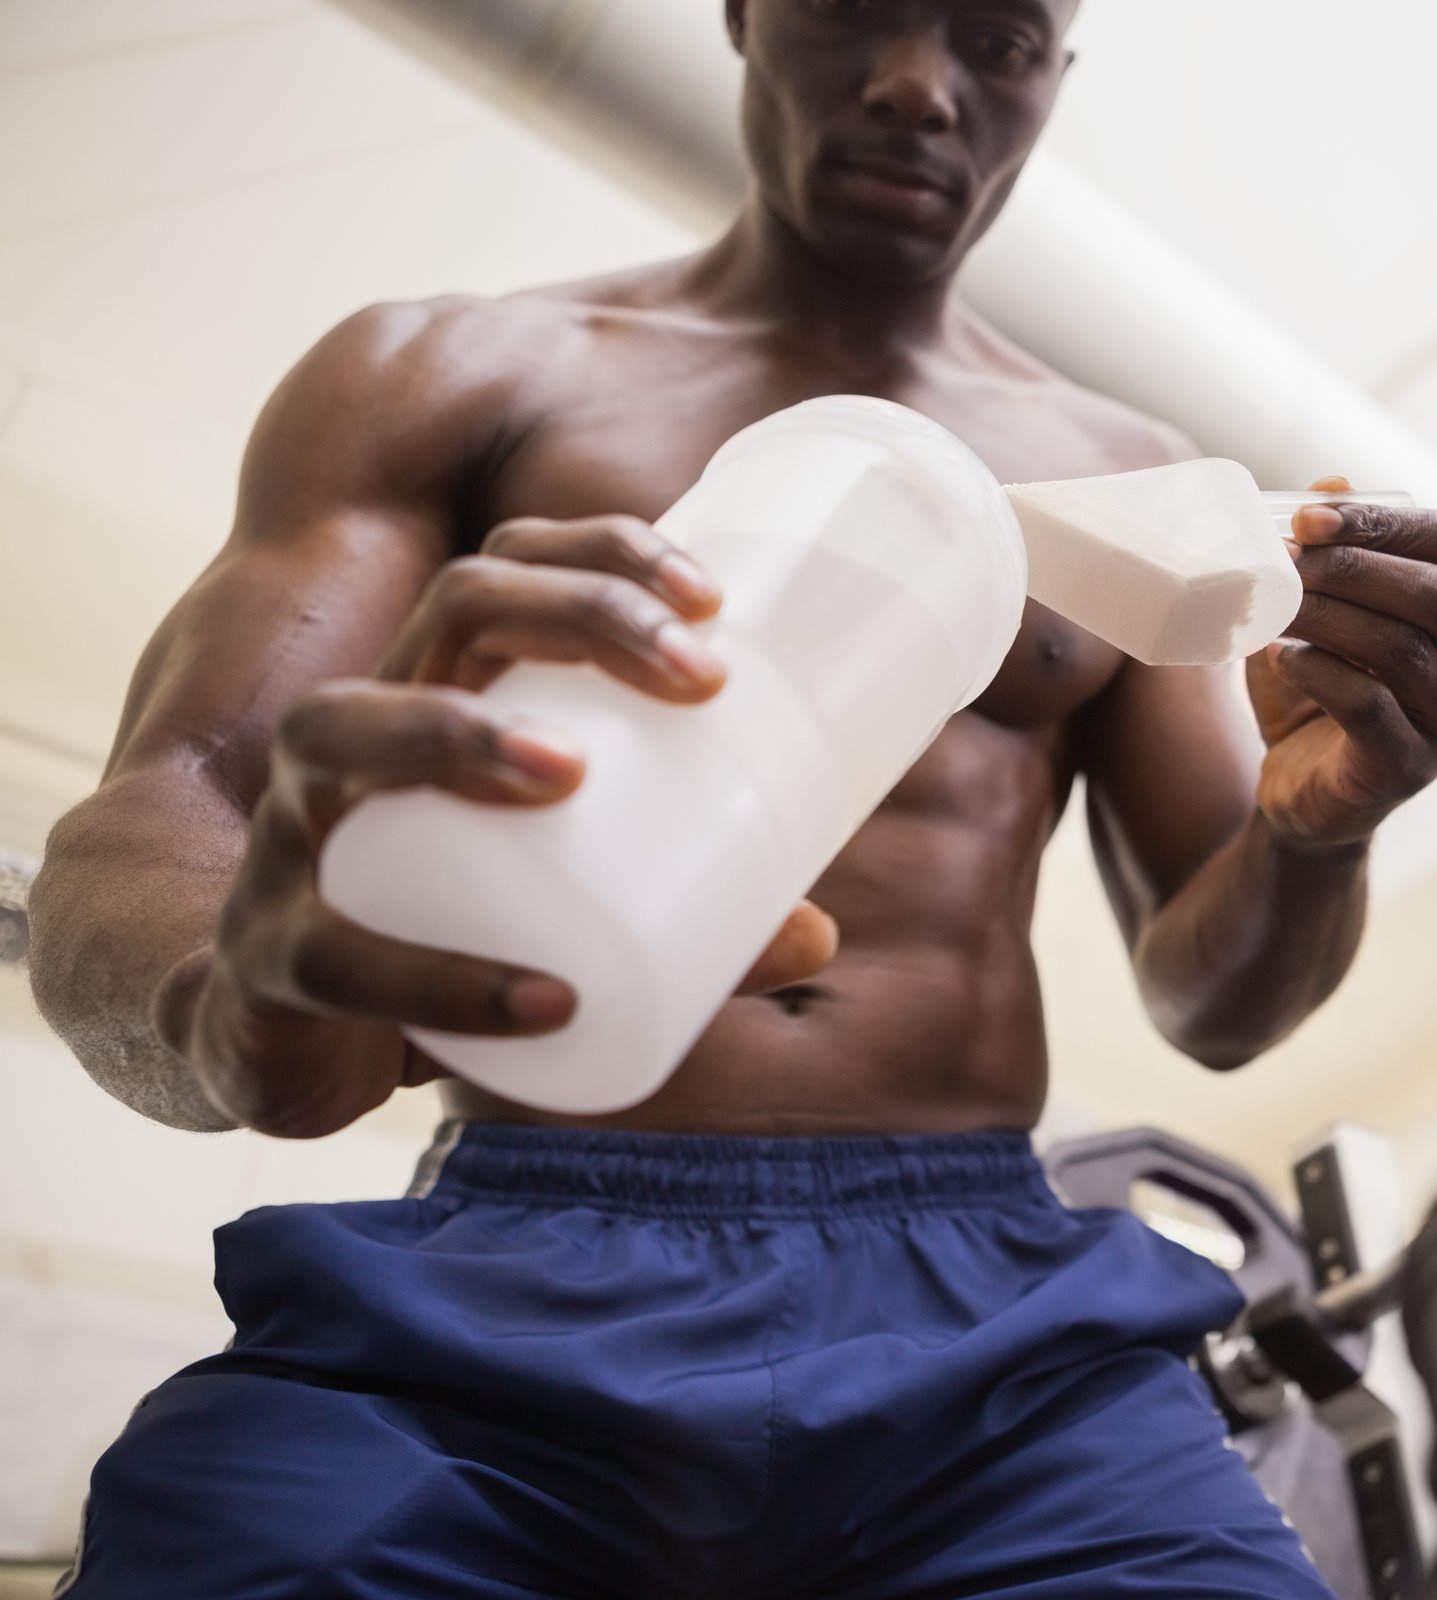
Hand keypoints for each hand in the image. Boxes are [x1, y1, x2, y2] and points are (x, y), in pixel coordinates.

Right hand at [160, 515, 837, 1136]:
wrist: (279, 1049)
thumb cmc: (441, 932)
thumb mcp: (566, 906)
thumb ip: (689, 919)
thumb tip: (817, 935)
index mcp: (439, 694)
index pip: (513, 570)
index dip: (607, 555)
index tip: (717, 599)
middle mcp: (359, 735)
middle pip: (456, 608)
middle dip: (582, 615)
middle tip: (703, 678)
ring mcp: (292, 834)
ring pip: (343, 731)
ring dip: (461, 735)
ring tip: (572, 770)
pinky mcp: (271, 955)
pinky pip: (343, 955)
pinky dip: (450, 979)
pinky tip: (549, 997)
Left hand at [1248, 479, 1436, 849]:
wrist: (1303, 788)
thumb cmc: (1321, 685)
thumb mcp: (1325, 608)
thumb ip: (1335, 549)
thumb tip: (1331, 483)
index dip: (1383, 522)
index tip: (1307, 518)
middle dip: (1356, 568)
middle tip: (1286, 558)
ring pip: (1405, 650)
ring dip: (1330, 616)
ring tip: (1275, 604)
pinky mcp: (1413, 771)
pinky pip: (1371, 707)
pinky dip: (1319, 673)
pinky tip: (1282, 657)